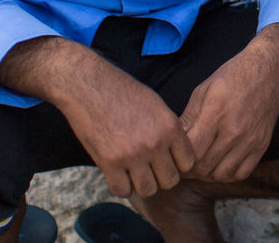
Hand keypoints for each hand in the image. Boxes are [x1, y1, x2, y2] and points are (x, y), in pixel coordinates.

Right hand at [58, 59, 197, 198]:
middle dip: (162, 177)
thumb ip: (169, 129)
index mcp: (170, 126)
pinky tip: (119, 175)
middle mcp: (155, 143)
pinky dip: (122, 186)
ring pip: (149, 190)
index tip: (168, 161)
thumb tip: (176, 152)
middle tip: (151, 169)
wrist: (90, 86)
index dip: (179, 165)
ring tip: (135, 173)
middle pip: (170, 181)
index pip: (188, 163)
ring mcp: (132, 155)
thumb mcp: (156, 105)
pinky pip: (123, 190)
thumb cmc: (124, 92)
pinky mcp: (109, 163)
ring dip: (142, 184)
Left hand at [179, 25, 278, 182]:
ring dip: (208, 174)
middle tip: (184, 163)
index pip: (191, 151)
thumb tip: (173, 142)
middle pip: (204, 167)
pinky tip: (221, 164)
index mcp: (216, 113)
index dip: (179, 158)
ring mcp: (250, 139)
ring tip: (202, 164)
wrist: (269, 70)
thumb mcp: (203, 90)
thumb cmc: (233, 76)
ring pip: (221, 175)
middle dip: (190, 169)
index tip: (175, 155)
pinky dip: (228, 174)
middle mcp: (234, 130)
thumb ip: (188, 119)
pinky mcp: (262, 145)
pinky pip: (242, 173)